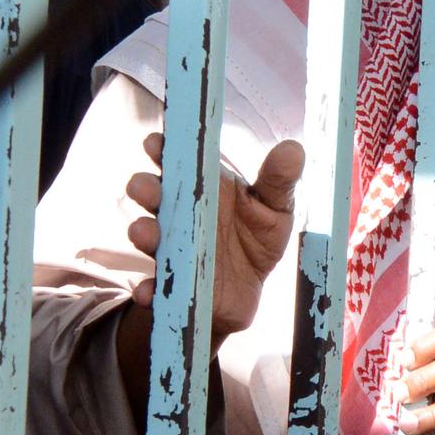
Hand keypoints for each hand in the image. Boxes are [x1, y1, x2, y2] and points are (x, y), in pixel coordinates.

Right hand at [128, 131, 304, 338]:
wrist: (250, 290)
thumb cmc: (258, 237)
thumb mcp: (275, 209)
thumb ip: (279, 181)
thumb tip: (292, 149)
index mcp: (201, 186)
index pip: (177, 160)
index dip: (162, 148)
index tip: (157, 143)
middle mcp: (177, 213)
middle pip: (152, 193)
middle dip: (145, 187)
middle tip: (148, 188)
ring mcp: (170, 247)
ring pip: (147, 235)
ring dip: (142, 233)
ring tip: (145, 233)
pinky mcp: (171, 284)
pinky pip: (153, 287)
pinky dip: (147, 289)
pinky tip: (147, 292)